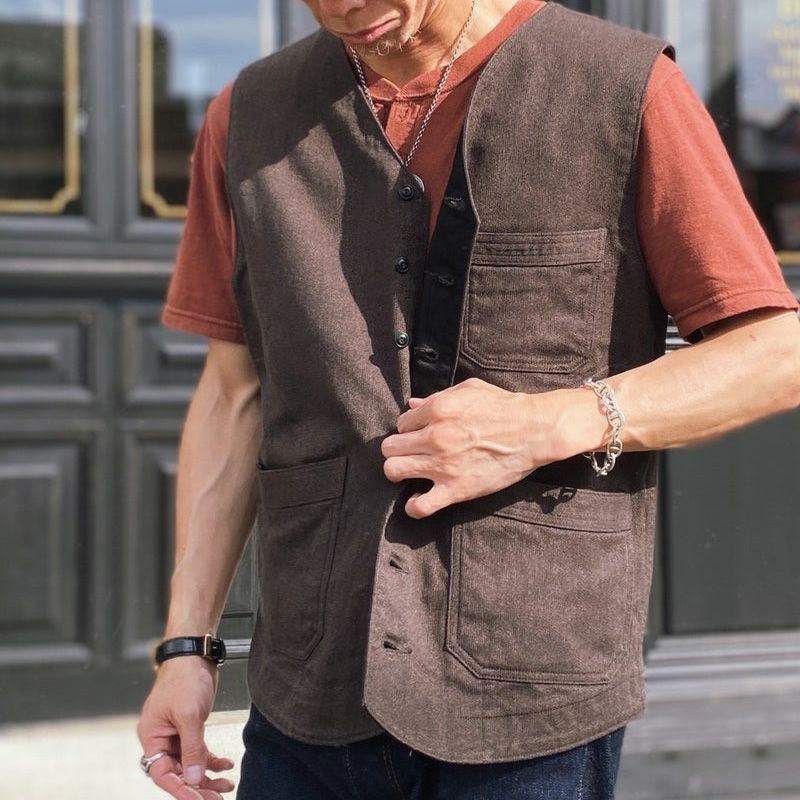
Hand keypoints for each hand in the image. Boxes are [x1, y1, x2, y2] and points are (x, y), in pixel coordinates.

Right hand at [137, 657, 234, 798]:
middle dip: (198, 786)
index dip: (180, 789)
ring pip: (191, 764)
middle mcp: (162, 738)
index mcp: (151, 735)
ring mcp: (177, 733)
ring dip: (208, 776)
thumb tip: (195, 779)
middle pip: (178, 772)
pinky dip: (213, 760)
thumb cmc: (184, 677)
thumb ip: (192, 748)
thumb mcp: (189, 715)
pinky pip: (200, 751)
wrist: (196, 653)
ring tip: (227, 785)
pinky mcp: (191, 727)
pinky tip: (227, 765)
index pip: (162, 773)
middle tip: (218, 798)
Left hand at [382, 377, 578, 517]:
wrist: (535, 430)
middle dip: (397, 450)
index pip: (401, 424)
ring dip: (397, 472)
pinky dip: (413, 506)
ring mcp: (444, 465)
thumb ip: (437, 397)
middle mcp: (435, 437)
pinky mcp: (457, 489)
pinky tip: (416, 501)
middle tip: (410, 453)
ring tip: (409, 473)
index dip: (409, 430)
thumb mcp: (468, 391)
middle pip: (390, 448)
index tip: (420, 435)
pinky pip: (421, 506)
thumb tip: (412, 405)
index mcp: (437, 410)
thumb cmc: (504, 407)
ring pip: (394, 471)